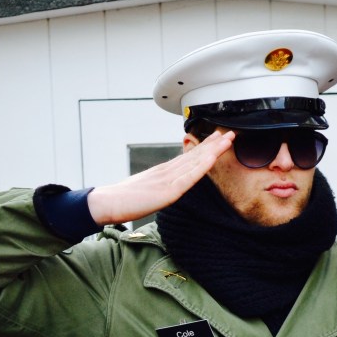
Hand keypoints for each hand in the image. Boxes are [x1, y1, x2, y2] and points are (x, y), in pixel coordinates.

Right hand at [87, 130, 233, 224]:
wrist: (107, 203)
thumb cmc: (122, 201)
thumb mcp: (145, 192)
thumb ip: (157, 188)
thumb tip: (164, 190)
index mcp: (161, 173)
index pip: (187, 158)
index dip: (204, 148)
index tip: (216, 139)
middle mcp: (166, 171)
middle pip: (194, 155)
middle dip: (213, 145)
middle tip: (229, 133)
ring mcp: (167, 179)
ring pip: (194, 162)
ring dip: (212, 150)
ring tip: (227, 140)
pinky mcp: (167, 190)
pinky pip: (188, 177)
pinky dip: (201, 166)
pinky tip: (212, 159)